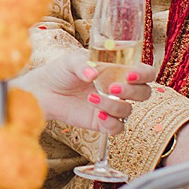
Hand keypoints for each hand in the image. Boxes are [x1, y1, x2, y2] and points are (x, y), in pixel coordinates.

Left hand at [24, 51, 153, 134]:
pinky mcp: (101, 122)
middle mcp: (119, 89)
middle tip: (112, 88)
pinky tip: (98, 115)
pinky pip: (118, 128)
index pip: (144, 73)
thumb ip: (84, 64)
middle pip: (144, 93)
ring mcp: (111, 106)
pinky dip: (111, 123)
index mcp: (118, 71)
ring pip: (128, 111)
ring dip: (112, 106)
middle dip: (132, 92)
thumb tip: (93, 73)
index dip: (144, 74)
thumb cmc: (61, 71)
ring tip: (91, 97)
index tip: (130, 74)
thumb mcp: (71, 61)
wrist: (44, 91)